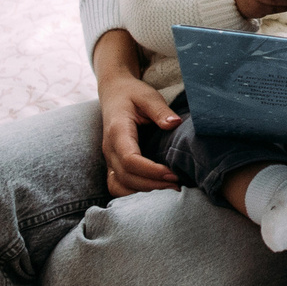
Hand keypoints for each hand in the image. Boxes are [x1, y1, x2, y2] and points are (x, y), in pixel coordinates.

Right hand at [90, 28, 180, 194]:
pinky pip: (117, 185)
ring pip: (119, 185)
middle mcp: (109, 148)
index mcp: (118, 131)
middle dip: (152, 185)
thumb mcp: (148, 95)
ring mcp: (108, 158)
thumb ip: (160, 110)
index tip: (173, 173)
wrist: (114, 93)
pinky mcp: (112, 163)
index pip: (130, 159)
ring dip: (142, 192)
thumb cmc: (132, 94)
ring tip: (168, 189)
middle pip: (126, 177)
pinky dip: (133, 192)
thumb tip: (175, 123)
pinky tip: (154, 189)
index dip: (151, 171)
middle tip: (177, 185)